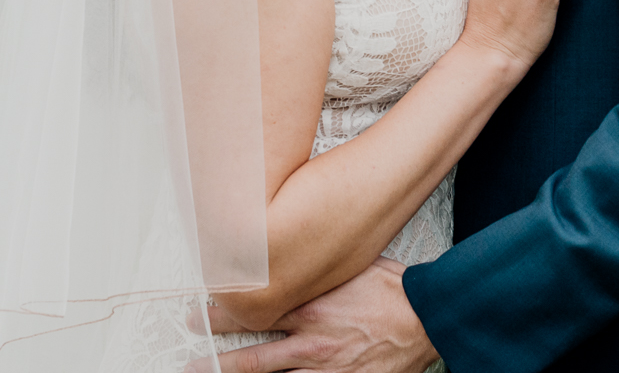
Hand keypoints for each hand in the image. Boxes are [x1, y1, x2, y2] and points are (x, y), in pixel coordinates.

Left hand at [194, 258, 436, 372]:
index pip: (255, 311)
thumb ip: (317, 270)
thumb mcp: (349, 267)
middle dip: (217, 358)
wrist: (426, 318)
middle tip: (191, 358)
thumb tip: (291, 256)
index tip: (200, 312)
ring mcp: (324, 368)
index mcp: (310, 306)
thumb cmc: (392, 289)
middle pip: (253, 357)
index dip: (223, 315)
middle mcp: (310, 341)